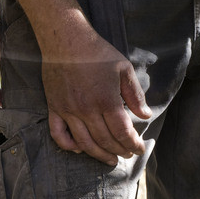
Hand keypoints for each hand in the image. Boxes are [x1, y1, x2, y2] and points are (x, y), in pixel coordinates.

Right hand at [40, 20, 150, 165]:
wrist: (65, 39)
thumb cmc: (97, 52)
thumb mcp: (123, 68)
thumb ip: (135, 94)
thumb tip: (145, 115)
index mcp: (106, 99)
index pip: (122, 132)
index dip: (133, 144)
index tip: (139, 148)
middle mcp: (87, 109)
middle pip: (105, 141)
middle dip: (120, 151)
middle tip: (127, 155)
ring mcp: (68, 110)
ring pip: (85, 143)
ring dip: (99, 155)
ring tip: (109, 159)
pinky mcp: (54, 107)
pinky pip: (58, 134)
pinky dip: (68, 146)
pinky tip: (79, 149)